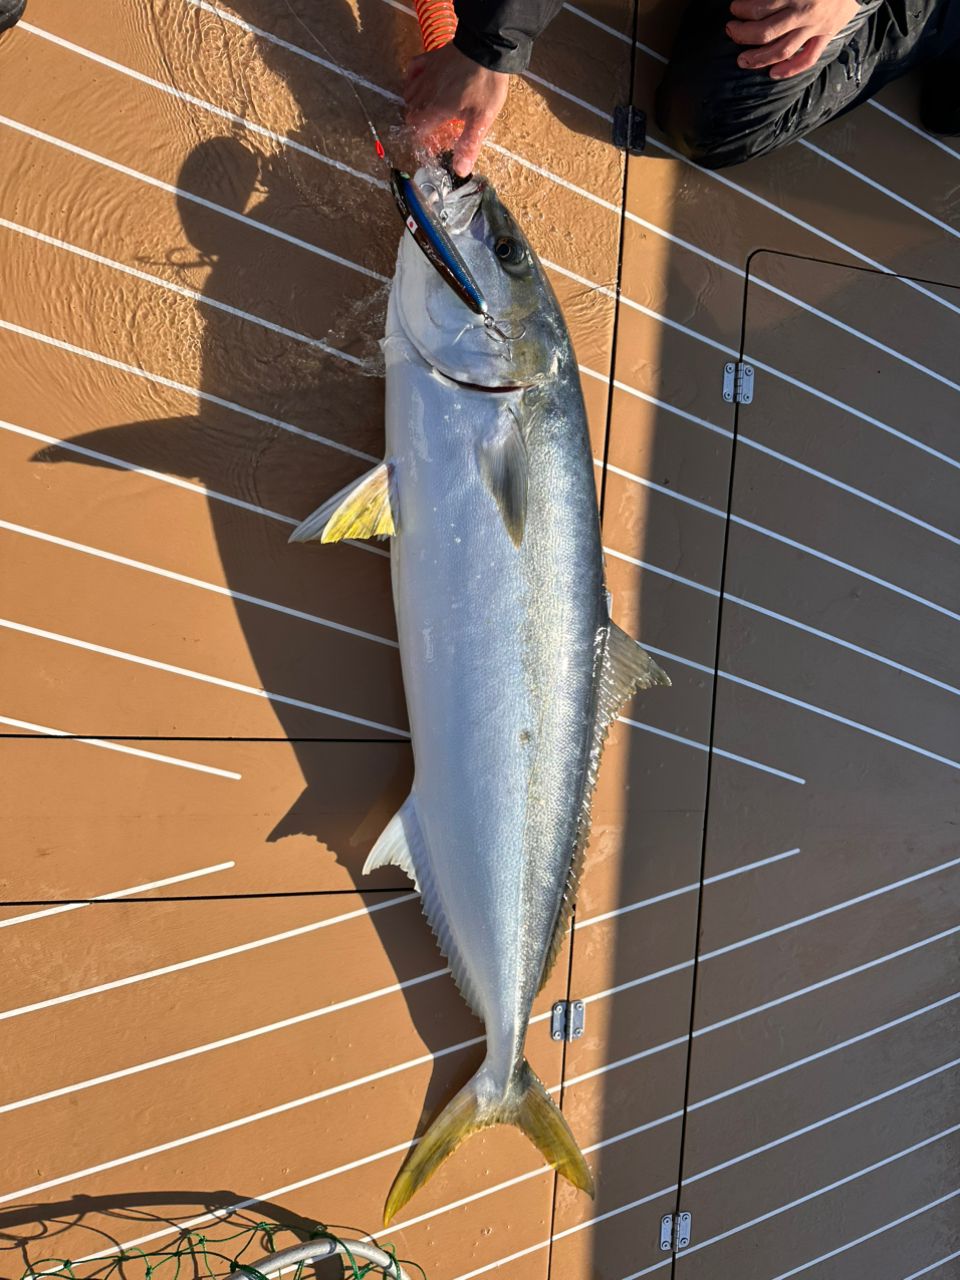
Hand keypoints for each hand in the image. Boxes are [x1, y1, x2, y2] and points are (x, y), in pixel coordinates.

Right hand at [404, 43, 509, 175]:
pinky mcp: (431, 58)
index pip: (418, 128)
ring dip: (413, 103)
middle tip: (430, 127)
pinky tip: (418, 83)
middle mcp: (426, 92)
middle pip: (411, 112)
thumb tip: (460, 171)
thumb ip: (469, 144)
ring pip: (409, 93)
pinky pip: (412, 69)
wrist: (487, 47)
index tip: (429, 142)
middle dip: (416, 122)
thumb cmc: (486, 85)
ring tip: (425, 110)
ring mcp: (427, 74)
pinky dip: (411, 78)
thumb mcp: (482, 119)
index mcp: (437, 109)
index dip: (420, 138)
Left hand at [726, 0, 859, 78]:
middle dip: (743, 33)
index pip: (761, 7)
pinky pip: (808, 58)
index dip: (743, 9)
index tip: (734, 8)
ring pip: (782, 50)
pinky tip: (773, 74)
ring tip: (742, 60)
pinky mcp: (826, 35)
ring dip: (759, 58)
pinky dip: (790, 69)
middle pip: (766, 32)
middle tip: (731, 30)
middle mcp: (804, 12)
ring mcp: (815, 27)